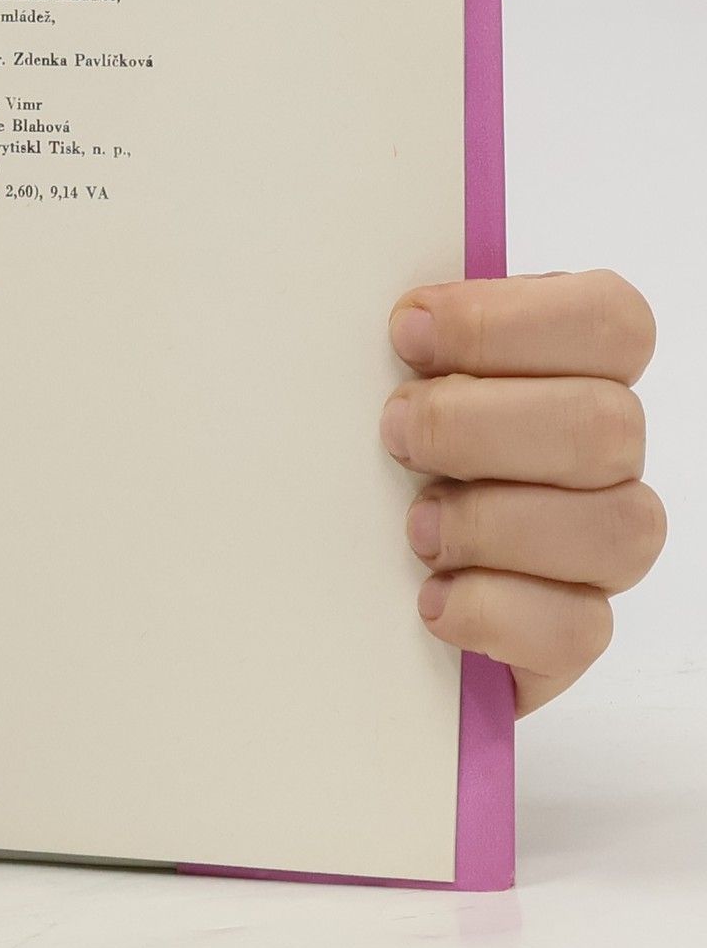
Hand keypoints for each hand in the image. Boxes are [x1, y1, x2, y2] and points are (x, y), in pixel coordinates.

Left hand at [379, 270, 662, 713]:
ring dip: (494, 523)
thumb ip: (395, 344)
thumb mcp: (364, 382)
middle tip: (393, 435)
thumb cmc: (358, 455)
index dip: (508, 322)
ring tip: (414, 528)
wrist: (330, 579)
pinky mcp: (569, 631)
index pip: (607, 320)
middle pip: (607, 425)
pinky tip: (431, 599)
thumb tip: (387, 316)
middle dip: (480, 427)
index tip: (405, 333)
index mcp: (565, 367)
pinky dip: (494, 612)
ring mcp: (596, 546)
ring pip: (618, 529)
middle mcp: (598, 454)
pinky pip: (579, 629)